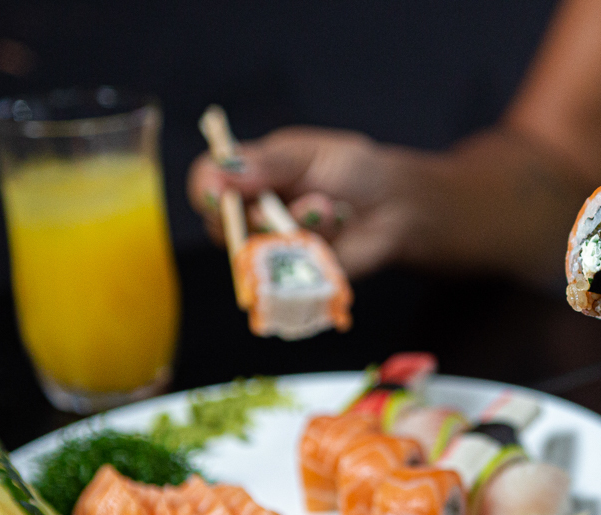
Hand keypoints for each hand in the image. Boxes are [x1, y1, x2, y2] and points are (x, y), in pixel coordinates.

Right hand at [188, 127, 430, 277]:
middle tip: (300, 200)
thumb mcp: (308, 154)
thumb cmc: (351, 171)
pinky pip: (293, 271)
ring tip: (330, 206)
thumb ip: (268, 164)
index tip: (219, 194)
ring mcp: (273, 247)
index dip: (207, 191)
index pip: (206, 184)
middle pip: (224, 227)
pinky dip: (318, 248)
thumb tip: (222, 173)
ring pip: (262, 250)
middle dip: (259, 215)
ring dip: (299, 226)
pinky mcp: (296, 275)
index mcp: (247, 176)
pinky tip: (337, 228)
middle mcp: (252, 214)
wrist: (394, 205)